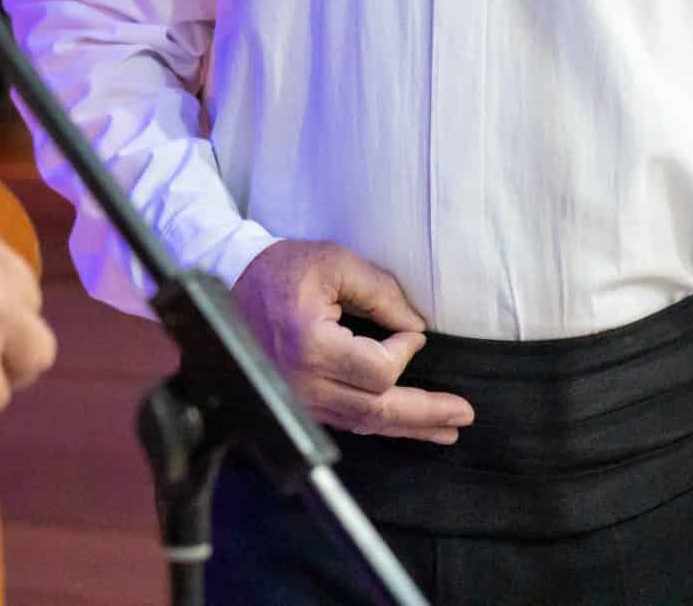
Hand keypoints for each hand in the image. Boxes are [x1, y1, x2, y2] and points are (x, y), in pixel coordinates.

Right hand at [231, 239, 474, 443]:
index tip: (410, 329)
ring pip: (363, 423)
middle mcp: (302, 382)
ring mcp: (297, 398)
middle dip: (425, 413)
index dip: (404, 350)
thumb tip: (415, 329)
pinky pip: (346, 421)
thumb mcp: (333, 263)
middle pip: (376, 410)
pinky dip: (380, 423)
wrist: (229, 283)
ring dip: (409, 426)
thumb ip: (380, 292)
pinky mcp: (297, 402)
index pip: (378, 369)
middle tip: (463, 413)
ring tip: (447, 428)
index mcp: (310, 345)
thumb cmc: (281, 270)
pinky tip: (406, 424)